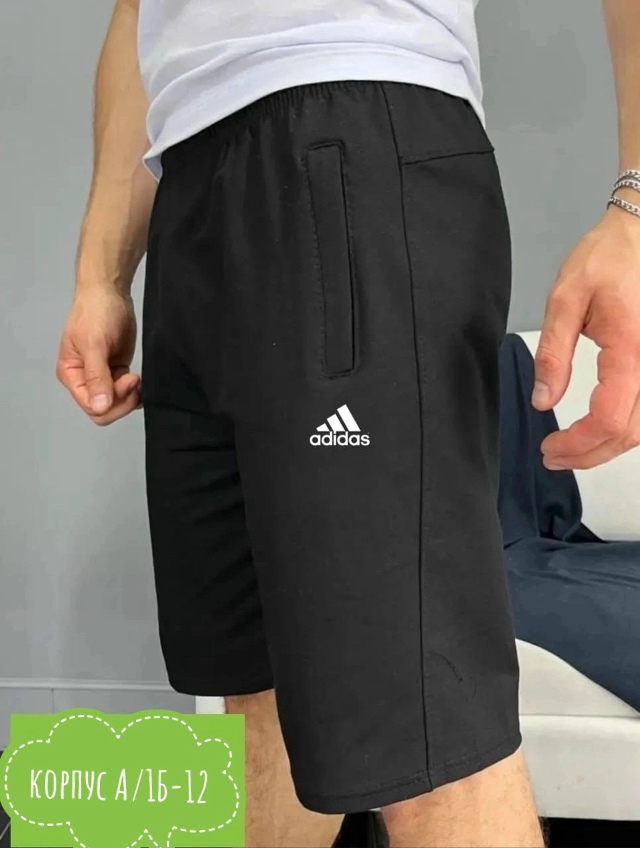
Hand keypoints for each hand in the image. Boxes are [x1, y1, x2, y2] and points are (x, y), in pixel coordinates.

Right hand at [56, 286, 140, 424]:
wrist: (109, 294)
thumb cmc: (96, 314)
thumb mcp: (94, 344)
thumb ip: (96, 376)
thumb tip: (100, 407)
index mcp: (72, 376)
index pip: (91, 407)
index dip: (112, 402)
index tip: (128, 380)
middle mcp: (85, 381)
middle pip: (104, 411)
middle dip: (122, 401)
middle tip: (135, 380)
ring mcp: (102, 378)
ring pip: (117, 404)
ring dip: (131, 397)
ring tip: (138, 378)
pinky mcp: (117, 372)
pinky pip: (126, 394)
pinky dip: (136, 392)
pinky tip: (142, 382)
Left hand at [533, 203, 639, 469]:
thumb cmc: (607, 258)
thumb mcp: (565, 299)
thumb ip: (553, 354)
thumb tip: (544, 400)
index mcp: (631, 347)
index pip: (608, 418)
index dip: (578, 444)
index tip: (549, 447)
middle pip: (630, 433)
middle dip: (590, 454)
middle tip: (554, 456)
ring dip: (610, 447)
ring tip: (573, 449)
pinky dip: (627, 429)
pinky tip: (602, 430)